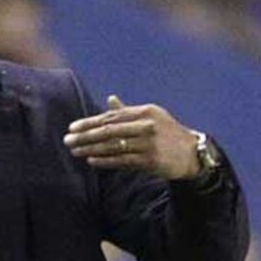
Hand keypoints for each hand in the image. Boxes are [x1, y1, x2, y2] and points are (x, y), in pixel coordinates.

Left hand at [63, 95, 200, 179]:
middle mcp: (146, 125)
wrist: (192, 154)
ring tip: (75, 151)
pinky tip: (91, 160)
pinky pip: (123, 160)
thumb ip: (128, 111)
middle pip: (109, 130)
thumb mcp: (151, 117)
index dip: (89, 122)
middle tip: (67, 140)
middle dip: (85, 135)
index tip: (72, 127)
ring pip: (113, 146)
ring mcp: (149, 143)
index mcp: (144, 112)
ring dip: (91, 149)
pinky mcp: (151, 160)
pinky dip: (105, 161)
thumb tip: (110, 99)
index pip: (111, 116)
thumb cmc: (167, 134)